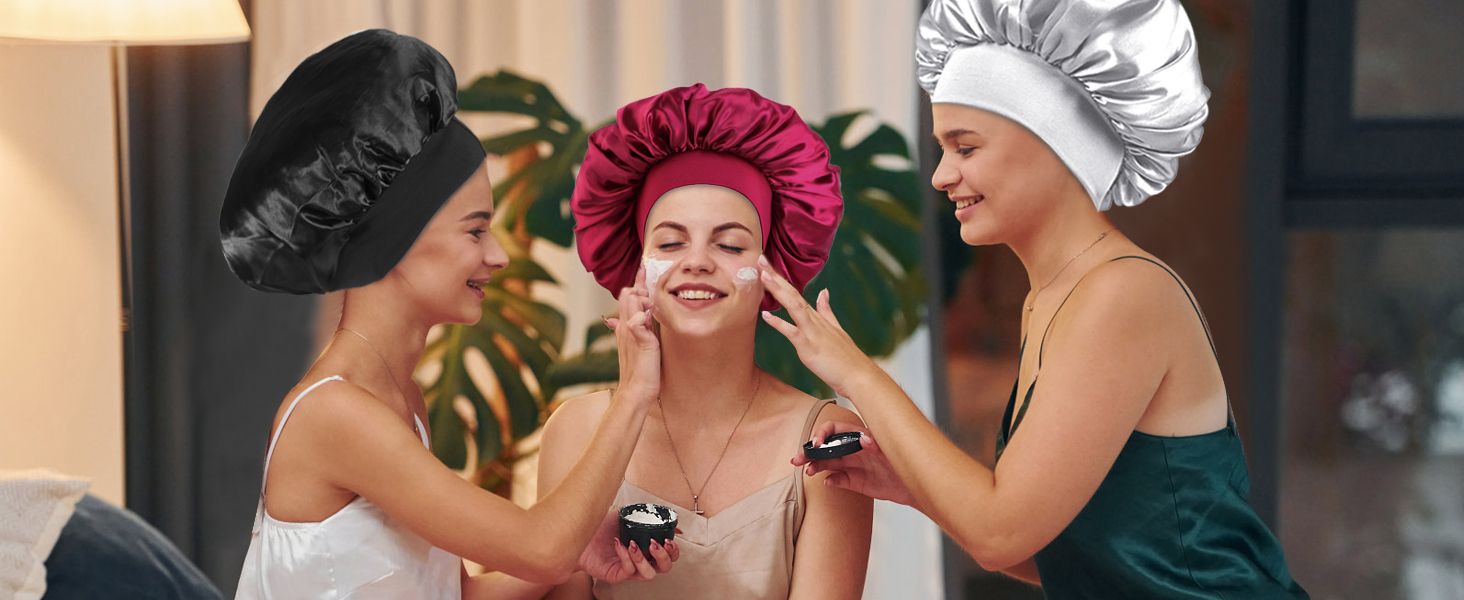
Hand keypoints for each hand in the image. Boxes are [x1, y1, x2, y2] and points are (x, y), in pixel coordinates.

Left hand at [578, 510, 680, 582]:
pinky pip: (628, 570)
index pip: (669, 556)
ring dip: (644, 558)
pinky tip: (619, 543)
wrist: (580, 532)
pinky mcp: (617, 575)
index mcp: (647, 549)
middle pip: (664, 568)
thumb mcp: (628, 516)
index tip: (668, 539)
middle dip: (664, 556)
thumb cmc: (602, 526)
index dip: (673, 550)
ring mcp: (629, 570)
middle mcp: (641, 561)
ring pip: (649, 574)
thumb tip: (672, 523)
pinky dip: (626, 556)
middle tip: (655, 544)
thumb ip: (649, 518)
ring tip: (634, 543)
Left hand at [605, 266, 658, 405]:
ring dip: (640, 297)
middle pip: (628, 296)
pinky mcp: (634, 341)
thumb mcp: (644, 349)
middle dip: (639, 286)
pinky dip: (642, 311)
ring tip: (655, 293)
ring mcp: (628, 333)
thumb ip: (639, 330)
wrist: (636, 392)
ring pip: (630, 306)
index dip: (639, 281)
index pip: (630, 294)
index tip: (647, 266)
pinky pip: (635, 319)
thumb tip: (638, 316)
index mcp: (628, 325)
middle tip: (655, 283)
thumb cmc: (642, 373)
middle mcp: (625, 326)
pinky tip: (650, 314)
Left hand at [757, 255, 880, 397]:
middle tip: (760, 259)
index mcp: (817, 316)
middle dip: (775, 276)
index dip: (781, 279)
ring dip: (777, 290)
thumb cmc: (846, 357)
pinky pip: (791, 332)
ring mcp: (812, 332)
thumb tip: (823, 292)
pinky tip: (765, 316)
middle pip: (792, 294)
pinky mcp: (809, 346)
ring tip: (762, 276)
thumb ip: (827, 310)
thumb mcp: (836, 329)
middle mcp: (814, 320)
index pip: (795, 293)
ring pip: (792, 306)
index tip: (767, 265)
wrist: (858, 374)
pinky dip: (778, 323)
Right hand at [793, 420, 917, 507]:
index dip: (821, 434)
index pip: (834, 429)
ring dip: (816, 466)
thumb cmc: (907, 462)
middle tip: (795, 460)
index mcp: (860, 436)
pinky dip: (831, 481)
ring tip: (808, 472)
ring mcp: (854, 466)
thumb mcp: (892, 451)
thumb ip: (877, 444)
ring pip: (828, 463)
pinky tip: (828, 483)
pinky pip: (838, 480)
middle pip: (826, 447)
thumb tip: (863, 438)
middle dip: (810, 452)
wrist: (918, 486)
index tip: (815, 445)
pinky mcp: (857, 482)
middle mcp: (854, 450)